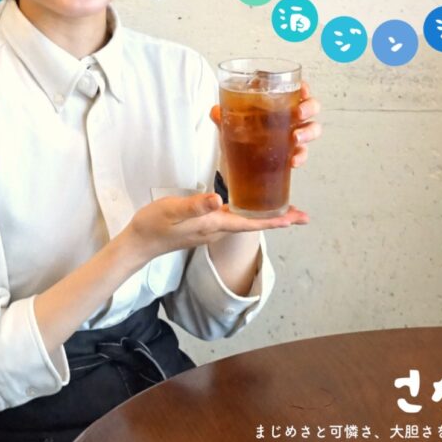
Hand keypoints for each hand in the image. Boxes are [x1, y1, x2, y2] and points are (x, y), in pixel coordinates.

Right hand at [125, 192, 308, 263]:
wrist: (139, 242)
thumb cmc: (154, 225)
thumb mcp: (172, 210)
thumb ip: (195, 206)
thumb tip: (219, 199)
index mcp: (214, 225)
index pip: (252, 224)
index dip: (276, 221)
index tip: (298, 218)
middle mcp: (217, 230)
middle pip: (254, 225)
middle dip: (278, 219)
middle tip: (303, 214)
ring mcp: (212, 230)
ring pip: (245, 222)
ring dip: (265, 216)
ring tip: (284, 207)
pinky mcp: (205, 226)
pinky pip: (233, 219)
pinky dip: (248, 212)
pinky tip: (250, 204)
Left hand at [210, 80, 321, 168]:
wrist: (238, 161)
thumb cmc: (241, 133)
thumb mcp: (230, 123)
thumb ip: (223, 116)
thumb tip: (216, 111)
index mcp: (279, 102)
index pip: (296, 89)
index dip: (302, 88)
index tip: (301, 90)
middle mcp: (291, 116)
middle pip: (311, 107)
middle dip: (309, 108)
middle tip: (298, 112)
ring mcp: (294, 135)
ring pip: (312, 129)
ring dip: (307, 132)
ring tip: (295, 137)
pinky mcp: (293, 153)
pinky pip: (303, 153)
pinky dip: (300, 157)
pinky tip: (292, 161)